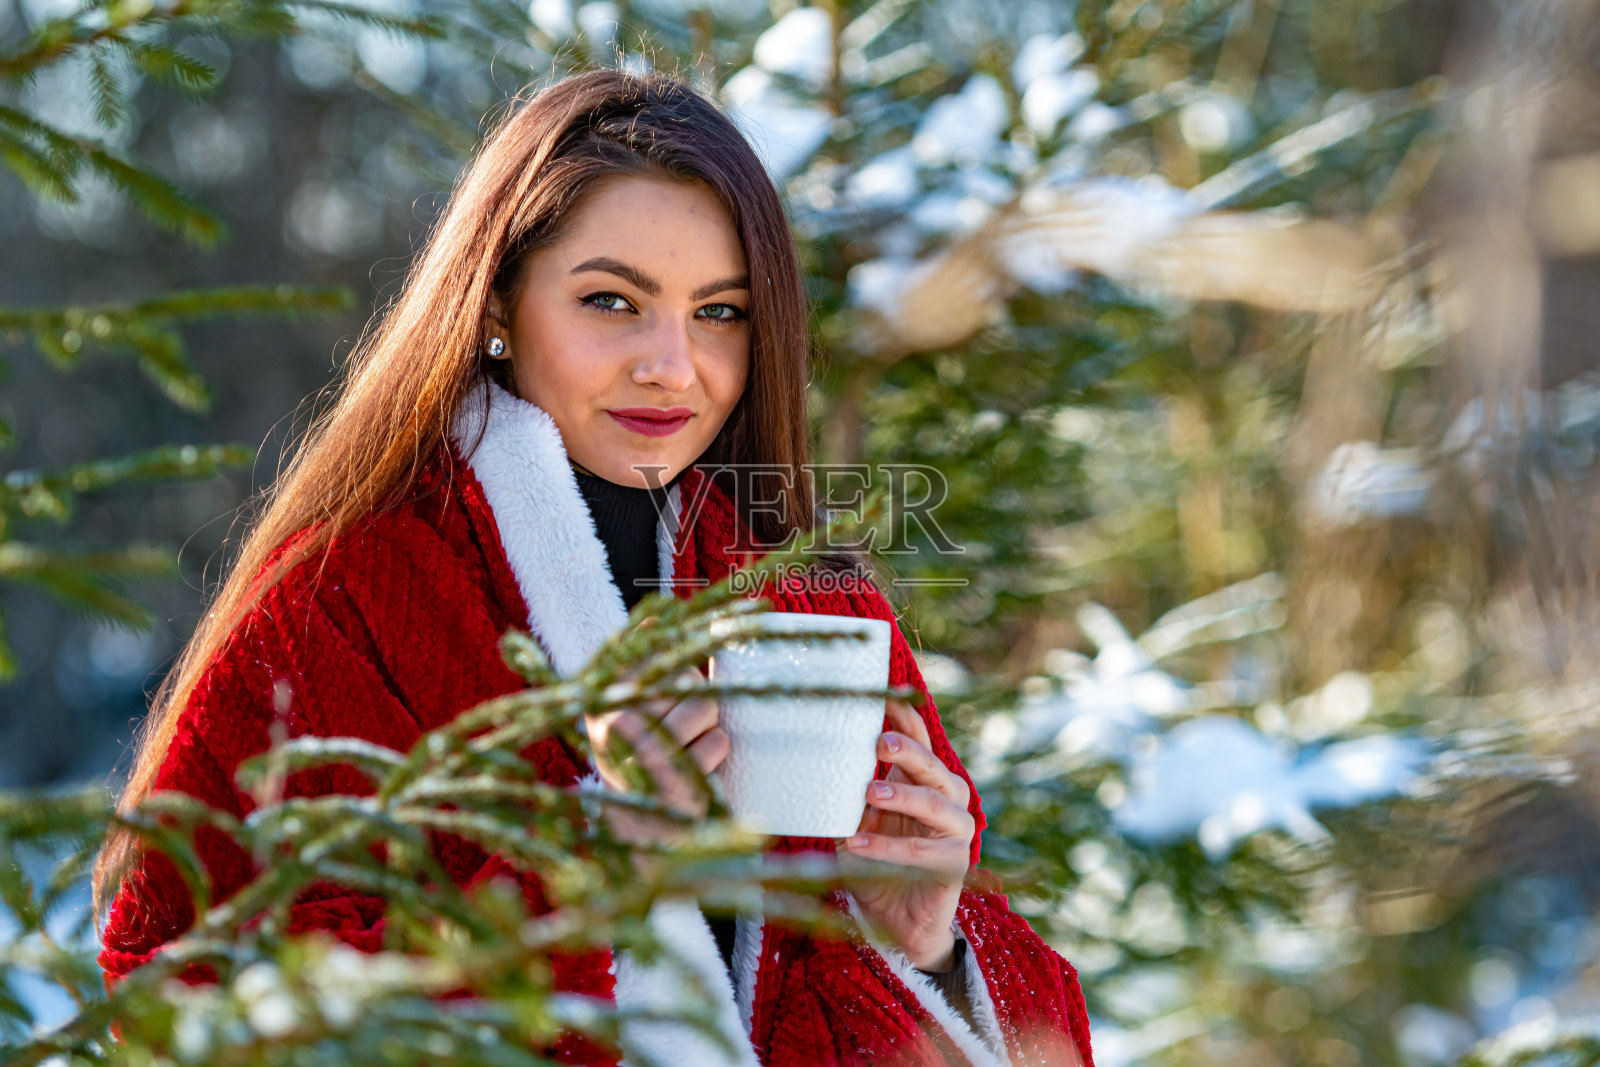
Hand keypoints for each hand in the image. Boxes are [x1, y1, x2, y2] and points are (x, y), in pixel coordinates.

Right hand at [583, 666, 729, 845]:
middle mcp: (617, 723)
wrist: (637, 827)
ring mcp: (645, 754)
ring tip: (686, 745)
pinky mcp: (678, 781)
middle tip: (675, 729)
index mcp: (603, 698)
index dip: (674, 679)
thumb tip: (655, 617)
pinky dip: (715, 751)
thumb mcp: (623, 707)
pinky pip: (719, 740)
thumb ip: (638, 663)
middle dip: (694, 701)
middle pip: (687, 679)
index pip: (661, 661)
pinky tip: (694, 766)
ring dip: (707, 725)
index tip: (663, 702)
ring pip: (705, 706)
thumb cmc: (636, 753)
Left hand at [841, 697, 973, 970]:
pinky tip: (855, 843)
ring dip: (903, 795)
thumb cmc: (874, 861)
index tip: (885, 696)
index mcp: (923, 780)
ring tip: (870, 792)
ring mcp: (957, 831)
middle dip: (908, 751)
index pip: (920, 741)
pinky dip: (887, 848)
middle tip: (880, 741)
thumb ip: (849, 792)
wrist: (896, 922)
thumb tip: (811, 756)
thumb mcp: (857, 820)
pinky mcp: (956, 865)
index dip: (906, 719)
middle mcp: (948, 799)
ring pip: (936, 804)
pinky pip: (922, 852)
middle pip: (933, 766)